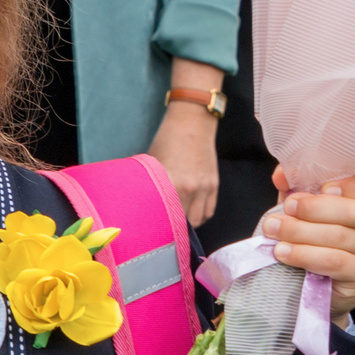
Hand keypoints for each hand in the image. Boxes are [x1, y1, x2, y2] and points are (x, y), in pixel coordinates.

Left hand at [147, 106, 219, 225]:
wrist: (192, 123)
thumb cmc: (166, 141)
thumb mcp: (152, 164)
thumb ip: (150, 185)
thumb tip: (139, 202)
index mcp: (170, 183)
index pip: (165, 216)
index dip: (160, 227)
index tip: (152, 231)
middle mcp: (189, 189)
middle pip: (183, 222)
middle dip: (173, 228)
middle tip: (164, 229)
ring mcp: (204, 188)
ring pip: (198, 220)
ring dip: (188, 225)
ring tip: (178, 223)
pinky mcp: (214, 185)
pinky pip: (209, 211)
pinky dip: (201, 216)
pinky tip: (191, 215)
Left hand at [262, 169, 354, 319]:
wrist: (313, 283)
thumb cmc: (314, 239)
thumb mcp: (305, 208)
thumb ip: (298, 188)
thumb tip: (282, 176)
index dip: (354, 184)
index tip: (323, 187)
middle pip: (354, 211)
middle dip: (314, 208)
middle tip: (287, 208)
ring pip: (340, 236)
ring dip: (301, 231)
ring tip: (275, 230)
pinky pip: (336, 261)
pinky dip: (306, 255)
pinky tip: (284, 252)